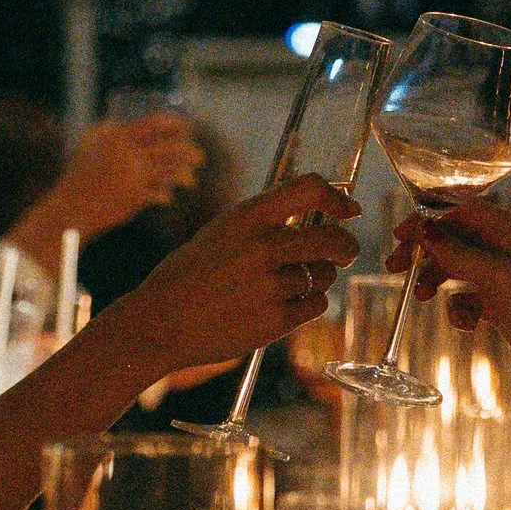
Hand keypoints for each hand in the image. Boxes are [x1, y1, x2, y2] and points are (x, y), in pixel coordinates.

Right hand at [22, 111, 205, 250]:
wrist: (69, 207)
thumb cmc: (79, 173)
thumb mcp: (89, 143)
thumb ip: (106, 129)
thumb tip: (121, 120)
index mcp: (118, 136)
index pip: (156, 124)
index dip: (177, 124)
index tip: (188, 128)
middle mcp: (128, 153)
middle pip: (171, 147)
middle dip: (191, 152)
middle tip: (199, 157)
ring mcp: (133, 175)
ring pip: (171, 170)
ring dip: (186, 175)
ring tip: (191, 180)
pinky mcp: (134, 197)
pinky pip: (159, 194)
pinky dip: (165, 196)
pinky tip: (166, 198)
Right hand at [109, 178, 355, 382]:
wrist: (161, 321)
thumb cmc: (194, 273)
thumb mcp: (224, 230)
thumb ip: (267, 219)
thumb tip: (323, 211)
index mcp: (248, 216)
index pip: (310, 188)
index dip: (338, 197)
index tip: (349, 209)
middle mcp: (263, 247)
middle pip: (333, 239)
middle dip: (346, 247)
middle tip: (344, 253)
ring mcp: (270, 285)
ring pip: (324, 276)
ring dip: (315, 279)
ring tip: (281, 285)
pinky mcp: (275, 321)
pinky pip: (316, 305)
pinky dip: (307, 305)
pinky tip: (279, 305)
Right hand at [395, 197, 510, 384]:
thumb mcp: (493, 276)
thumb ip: (455, 251)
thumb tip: (423, 228)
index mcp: (507, 230)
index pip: (459, 210)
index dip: (427, 218)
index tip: (400, 234)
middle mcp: (503, 248)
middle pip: (451, 239)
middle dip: (423, 253)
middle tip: (394, 267)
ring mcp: (501, 276)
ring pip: (454, 269)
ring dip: (435, 280)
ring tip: (422, 297)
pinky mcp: (499, 304)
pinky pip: (465, 298)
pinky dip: (459, 309)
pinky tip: (468, 324)